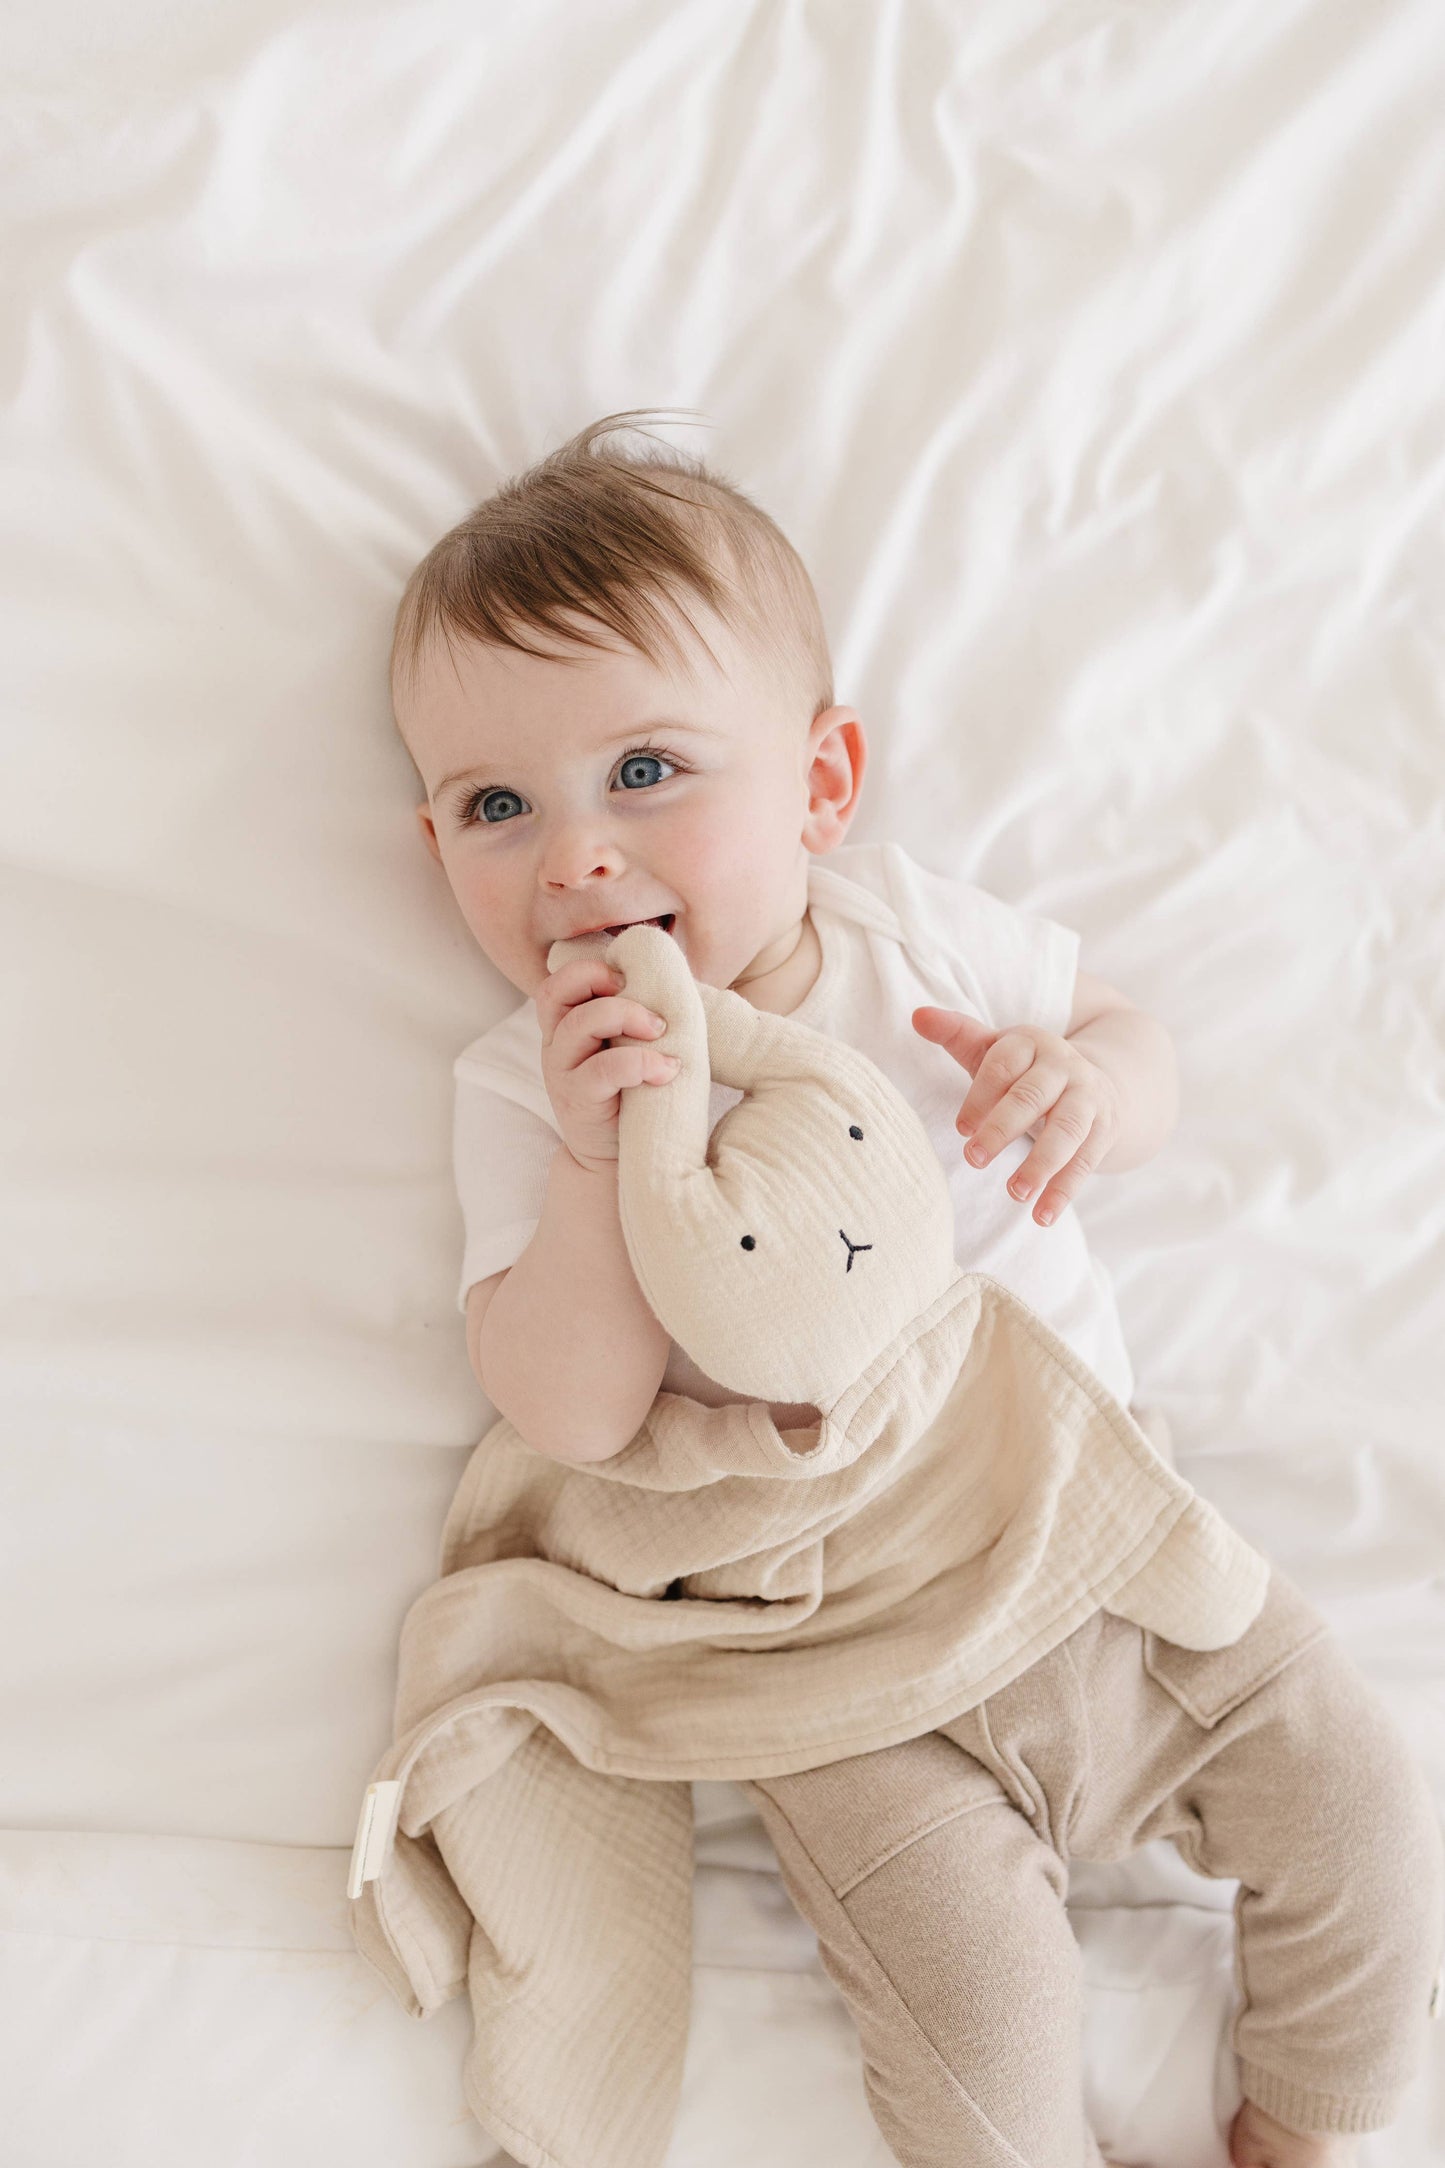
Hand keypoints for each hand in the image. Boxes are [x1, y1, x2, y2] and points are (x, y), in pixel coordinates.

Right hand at [536, 956, 680, 1174]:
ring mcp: (561, 1072)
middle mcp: (556, 1045)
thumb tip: (677, 981)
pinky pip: (603, 1069)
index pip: (558, 982)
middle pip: (556, 992)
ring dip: (627, 1017)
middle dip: (601, 983)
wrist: (618, 1160)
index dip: (590, 970)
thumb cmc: (633, 1095)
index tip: (630, 979)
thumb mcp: (628, 1049)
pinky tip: (667, 1071)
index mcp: (566, 1026)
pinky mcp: (577, 1100)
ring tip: (662, 1032)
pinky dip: (641, 1063)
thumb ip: (636, 1018)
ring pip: (580, 1024)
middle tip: (643, 1002)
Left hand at [911, 1006, 1121, 1225]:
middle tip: (972, 1160)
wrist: (1099, 1082)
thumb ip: (957, 1034)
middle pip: (1033, 1096)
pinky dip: (1065, 1190)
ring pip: (1067, 1129)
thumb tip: (917, 1015)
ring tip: (1014, 1194)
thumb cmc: (1026, 1071)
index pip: (1003, 1065)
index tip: (960, 1128)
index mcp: (1030, 1043)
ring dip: (1041, 1164)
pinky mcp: (1105, 1128)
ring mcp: (1088, 1097)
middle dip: (1002, 1128)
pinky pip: (1087, 1160)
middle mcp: (1064, 1066)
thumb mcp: (994, 1051)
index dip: (980, 1095)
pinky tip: (1042, 1216)